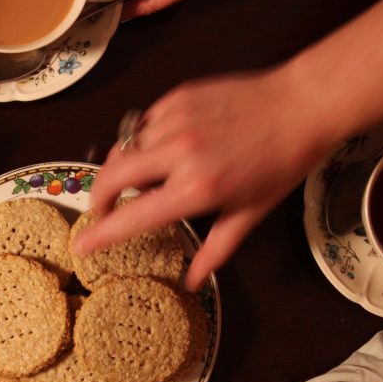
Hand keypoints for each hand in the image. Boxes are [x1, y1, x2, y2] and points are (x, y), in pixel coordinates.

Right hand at [72, 66, 330, 291]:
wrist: (301, 104)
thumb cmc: (280, 162)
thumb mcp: (249, 214)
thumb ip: (214, 250)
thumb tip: (192, 283)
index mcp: (197, 189)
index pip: (133, 217)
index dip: (101, 234)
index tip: (80, 244)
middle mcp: (179, 153)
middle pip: (111, 176)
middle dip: (98, 196)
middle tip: (103, 208)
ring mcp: (175, 121)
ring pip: (125, 148)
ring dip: (125, 166)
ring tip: (143, 175)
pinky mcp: (176, 98)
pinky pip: (143, 125)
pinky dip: (144, 140)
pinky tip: (165, 146)